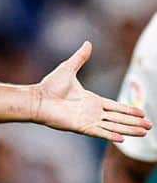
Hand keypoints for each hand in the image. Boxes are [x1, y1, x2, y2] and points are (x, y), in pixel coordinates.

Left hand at [34, 43, 150, 141]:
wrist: (38, 98)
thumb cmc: (50, 86)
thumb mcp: (69, 68)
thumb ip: (81, 57)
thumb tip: (88, 43)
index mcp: (92, 100)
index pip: (116, 107)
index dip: (129, 110)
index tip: (142, 114)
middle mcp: (92, 112)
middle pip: (119, 119)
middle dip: (134, 123)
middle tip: (149, 127)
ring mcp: (87, 120)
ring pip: (113, 126)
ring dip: (128, 130)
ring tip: (143, 133)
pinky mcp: (80, 126)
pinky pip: (99, 132)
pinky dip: (110, 135)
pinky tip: (122, 139)